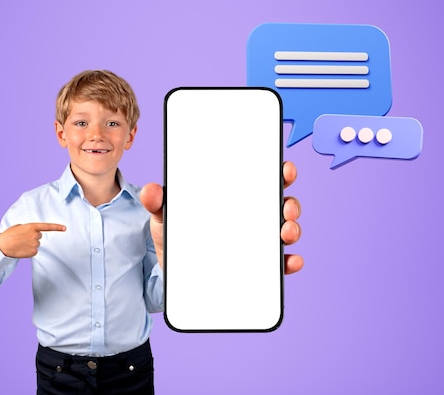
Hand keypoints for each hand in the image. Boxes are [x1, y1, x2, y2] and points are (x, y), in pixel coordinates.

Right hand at [0, 223, 65, 257]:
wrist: (2, 246)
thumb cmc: (9, 235)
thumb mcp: (19, 227)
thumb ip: (28, 228)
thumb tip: (33, 231)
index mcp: (31, 227)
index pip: (47, 226)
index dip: (57, 227)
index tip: (65, 228)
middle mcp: (35, 235)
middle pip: (39, 236)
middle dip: (33, 237)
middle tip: (22, 238)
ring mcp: (35, 244)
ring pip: (36, 244)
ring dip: (30, 244)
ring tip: (20, 244)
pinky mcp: (33, 252)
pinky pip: (34, 251)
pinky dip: (29, 250)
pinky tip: (22, 249)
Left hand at [139, 161, 303, 273]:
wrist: (169, 274)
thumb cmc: (173, 237)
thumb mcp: (164, 217)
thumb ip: (158, 203)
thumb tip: (150, 190)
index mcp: (233, 198)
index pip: (261, 180)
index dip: (279, 172)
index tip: (285, 169)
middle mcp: (250, 217)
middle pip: (280, 204)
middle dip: (290, 203)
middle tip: (285, 206)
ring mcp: (256, 242)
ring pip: (284, 230)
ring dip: (292, 229)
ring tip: (286, 232)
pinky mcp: (257, 267)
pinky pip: (279, 264)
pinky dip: (289, 262)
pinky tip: (290, 261)